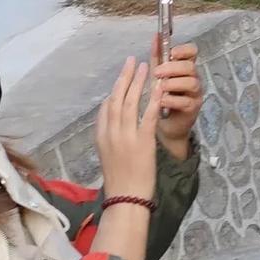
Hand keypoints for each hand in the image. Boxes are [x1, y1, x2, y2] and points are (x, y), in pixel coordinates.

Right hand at [95, 58, 159, 201]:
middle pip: (116, 98)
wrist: (126, 199)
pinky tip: (158, 86)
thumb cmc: (119, 179)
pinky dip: (153, 98)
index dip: (114, 89)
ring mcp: (126, 137)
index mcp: (101, 137)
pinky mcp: (143, 142)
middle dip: (125, 77)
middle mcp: (111, 133)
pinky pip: (148, 115)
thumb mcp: (107, 154)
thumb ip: (109, 135)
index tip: (122, 76)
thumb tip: (112, 119)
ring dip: (138, 82)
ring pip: (130, 102)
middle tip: (132, 60)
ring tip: (146, 66)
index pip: (105, 107)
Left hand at [151, 39, 201, 158]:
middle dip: (172, 68)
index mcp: (185, 67)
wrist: (166, 124)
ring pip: (191, 83)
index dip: (183, 50)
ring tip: (159, 87)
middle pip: (190, 66)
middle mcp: (194, 78)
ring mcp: (195, 93)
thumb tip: (155, 36)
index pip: (193, 51)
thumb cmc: (162, 95)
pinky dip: (172, 100)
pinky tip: (161, 101)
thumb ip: (157, 57)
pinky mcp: (193, 108)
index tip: (171, 53)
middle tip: (156, 73)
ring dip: (173, 83)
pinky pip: (186, 101)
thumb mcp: (158, 74)